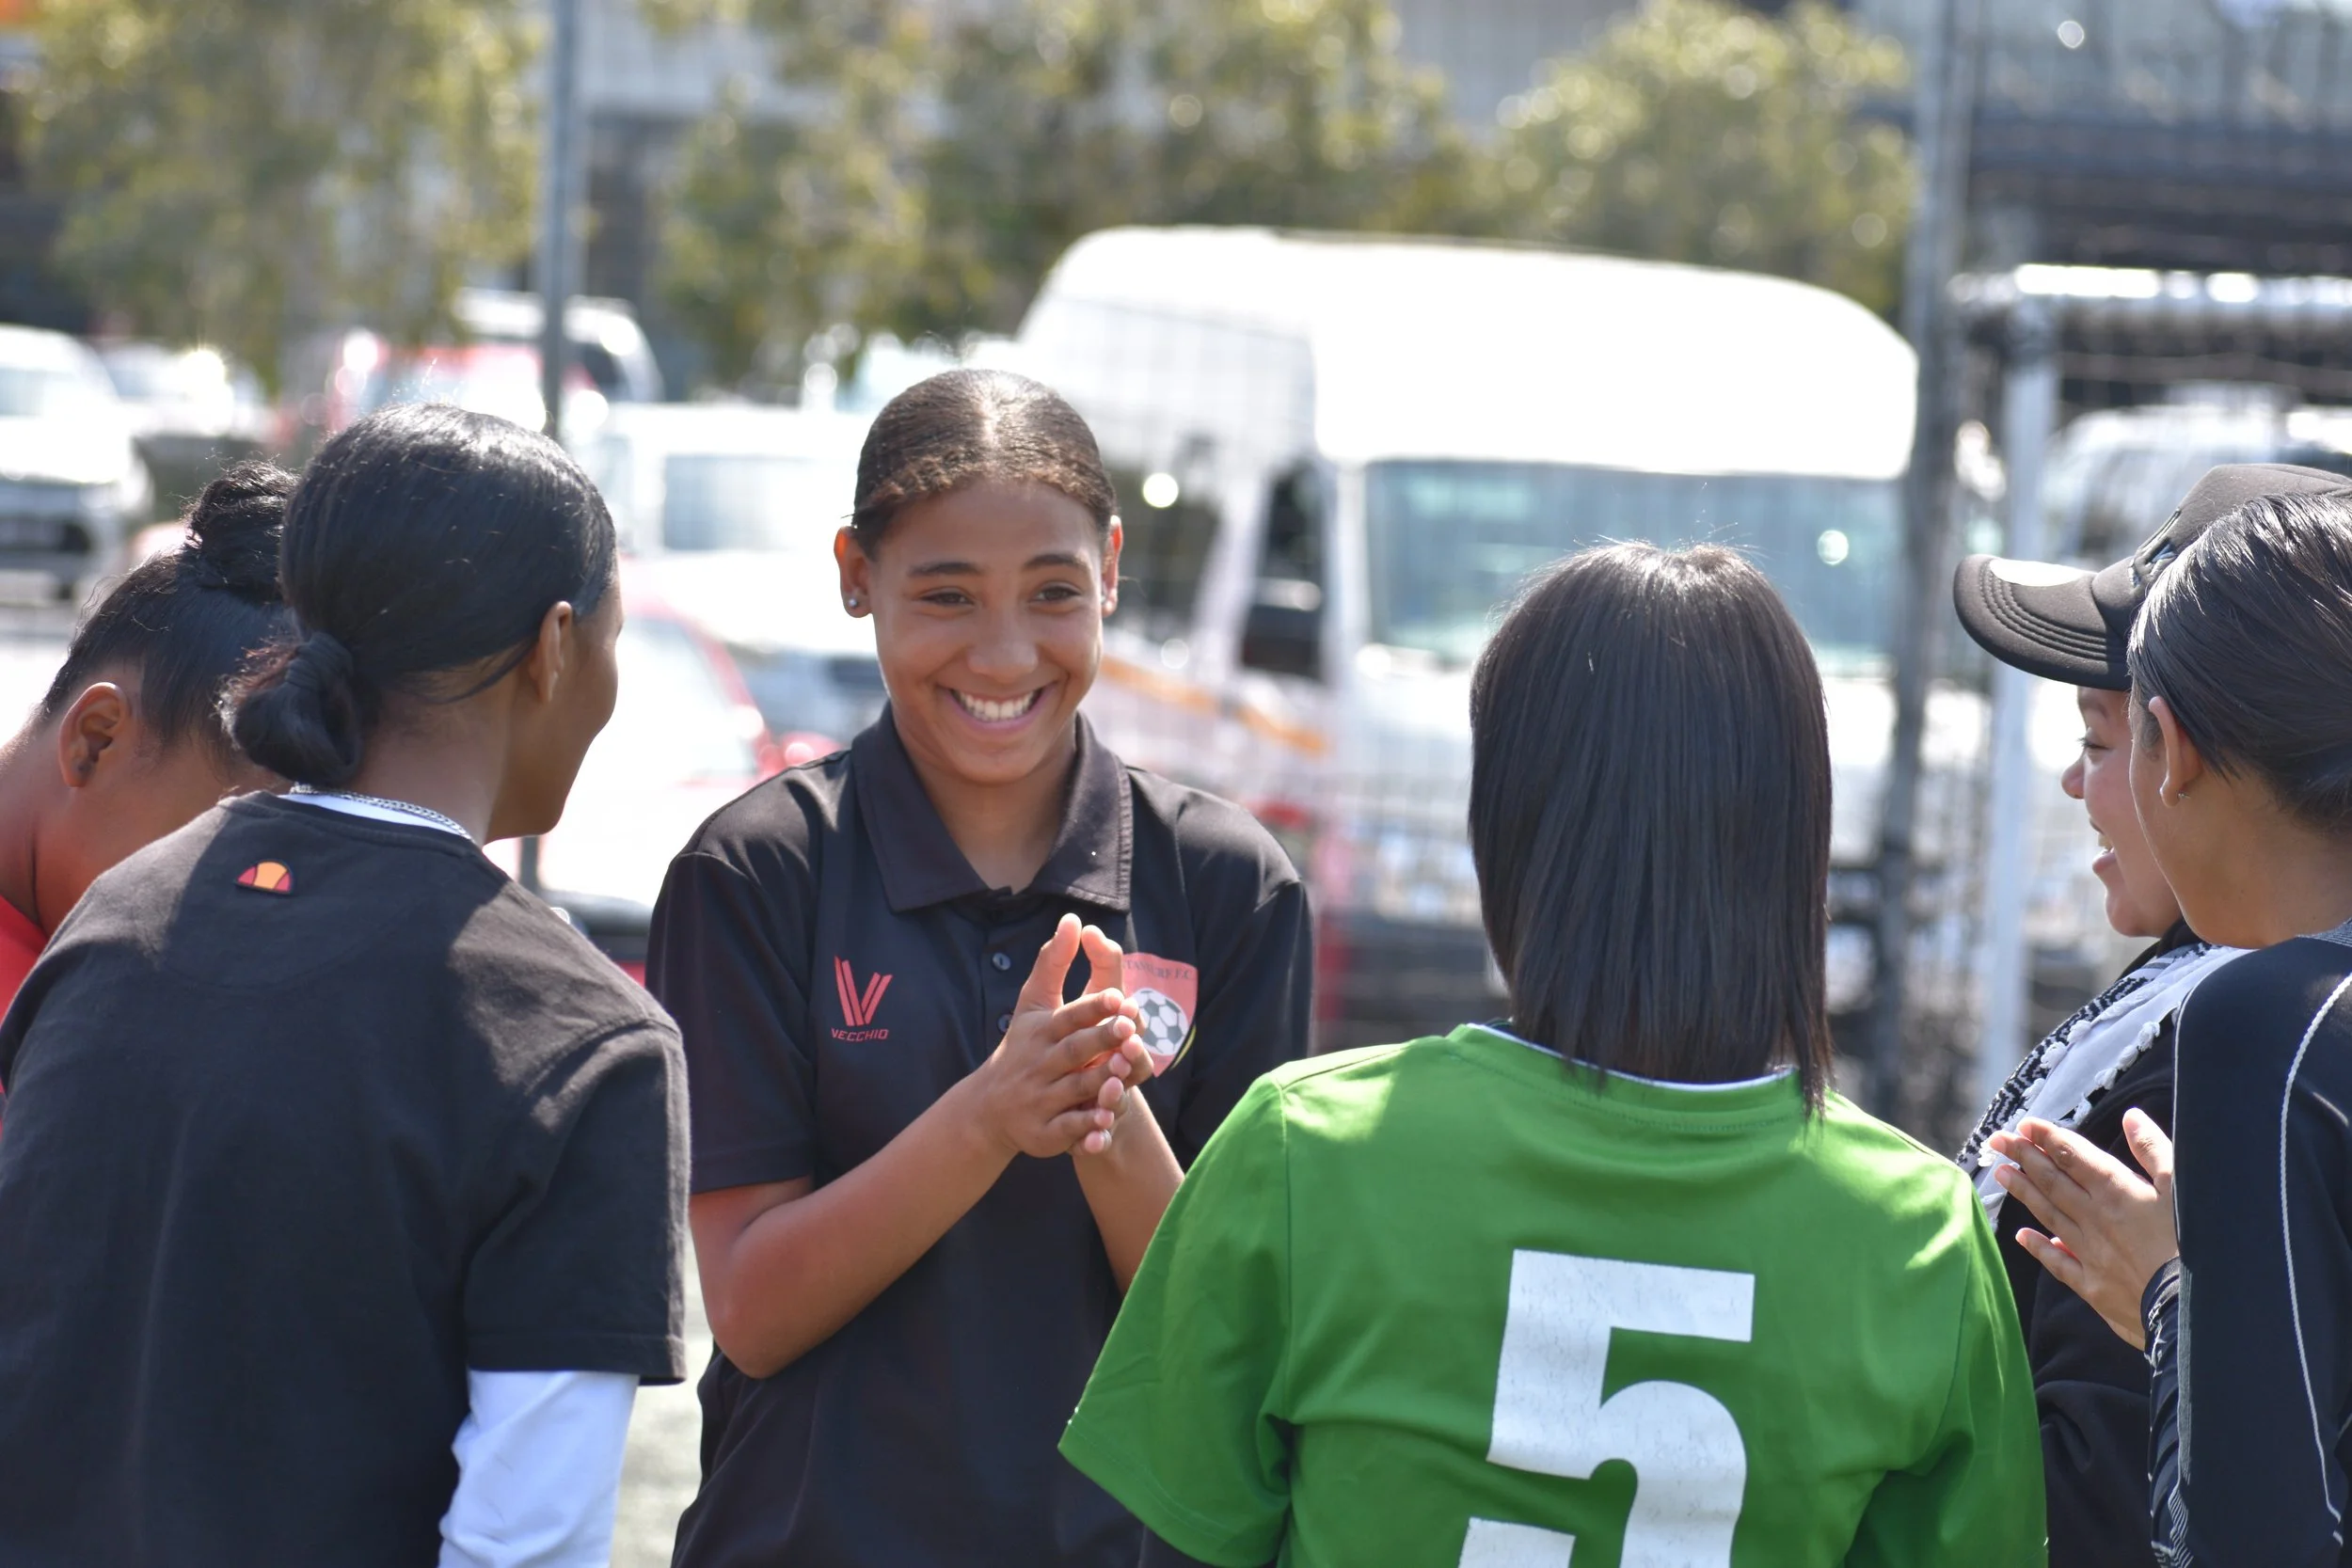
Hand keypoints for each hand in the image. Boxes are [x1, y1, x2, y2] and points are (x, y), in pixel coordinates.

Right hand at [969, 914, 1141, 1159]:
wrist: (988, 1108)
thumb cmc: (1022, 1046)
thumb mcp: (1033, 1004)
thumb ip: (1053, 962)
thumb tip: (1073, 918)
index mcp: (1040, 1031)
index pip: (1068, 1016)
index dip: (1092, 1007)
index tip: (1119, 997)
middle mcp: (1039, 1064)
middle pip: (1073, 1051)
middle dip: (1099, 1040)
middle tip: (1128, 1029)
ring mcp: (1040, 1099)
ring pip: (1073, 1089)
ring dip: (1099, 1082)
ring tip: (1125, 1072)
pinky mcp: (1044, 1132)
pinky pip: (1067, 1129)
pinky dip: (1085, 1127)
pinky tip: (1105, 1120)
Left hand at [1988, 1110, 2178, 1349]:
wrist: (2194, 1309)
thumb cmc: (2197, 1246)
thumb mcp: (2184, 1188)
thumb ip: (2154, 1150)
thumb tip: (2132, 1117)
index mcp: (2117, 1193)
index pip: (2074, 1157)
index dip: (2048, 1139)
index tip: (2025, 1125)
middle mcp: (2095, 1219)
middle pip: (2053, 1182)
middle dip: (2024, 1157)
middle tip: (1997, 1140)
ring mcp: (2090, 1253)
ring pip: (2049, 1215)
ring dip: (2024, 1193)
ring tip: (2001, 1173)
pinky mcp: (2093, 1286)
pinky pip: (2058, 1263)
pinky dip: (2038, 1247)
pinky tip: (2021, 1236)